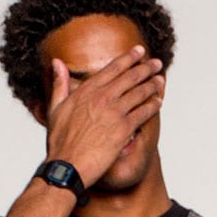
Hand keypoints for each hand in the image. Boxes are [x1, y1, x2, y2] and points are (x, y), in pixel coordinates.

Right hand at [43, 47, 164, 185]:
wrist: (67, 165)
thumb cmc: (60, 141)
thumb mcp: (55, 108)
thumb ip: (60, 83)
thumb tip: (57, 63)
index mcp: (87, 90)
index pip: (113, 68)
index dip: (129, 58)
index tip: (139, 51)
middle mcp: (102, 97)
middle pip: (130, 77)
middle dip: (146, 68)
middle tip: (157, 63)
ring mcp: (114, 112)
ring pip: (139, 93)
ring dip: (153, 85)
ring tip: (160, 80)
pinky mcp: (124, 128)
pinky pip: (143, 113)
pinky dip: (153, 106)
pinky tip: (159, 102)